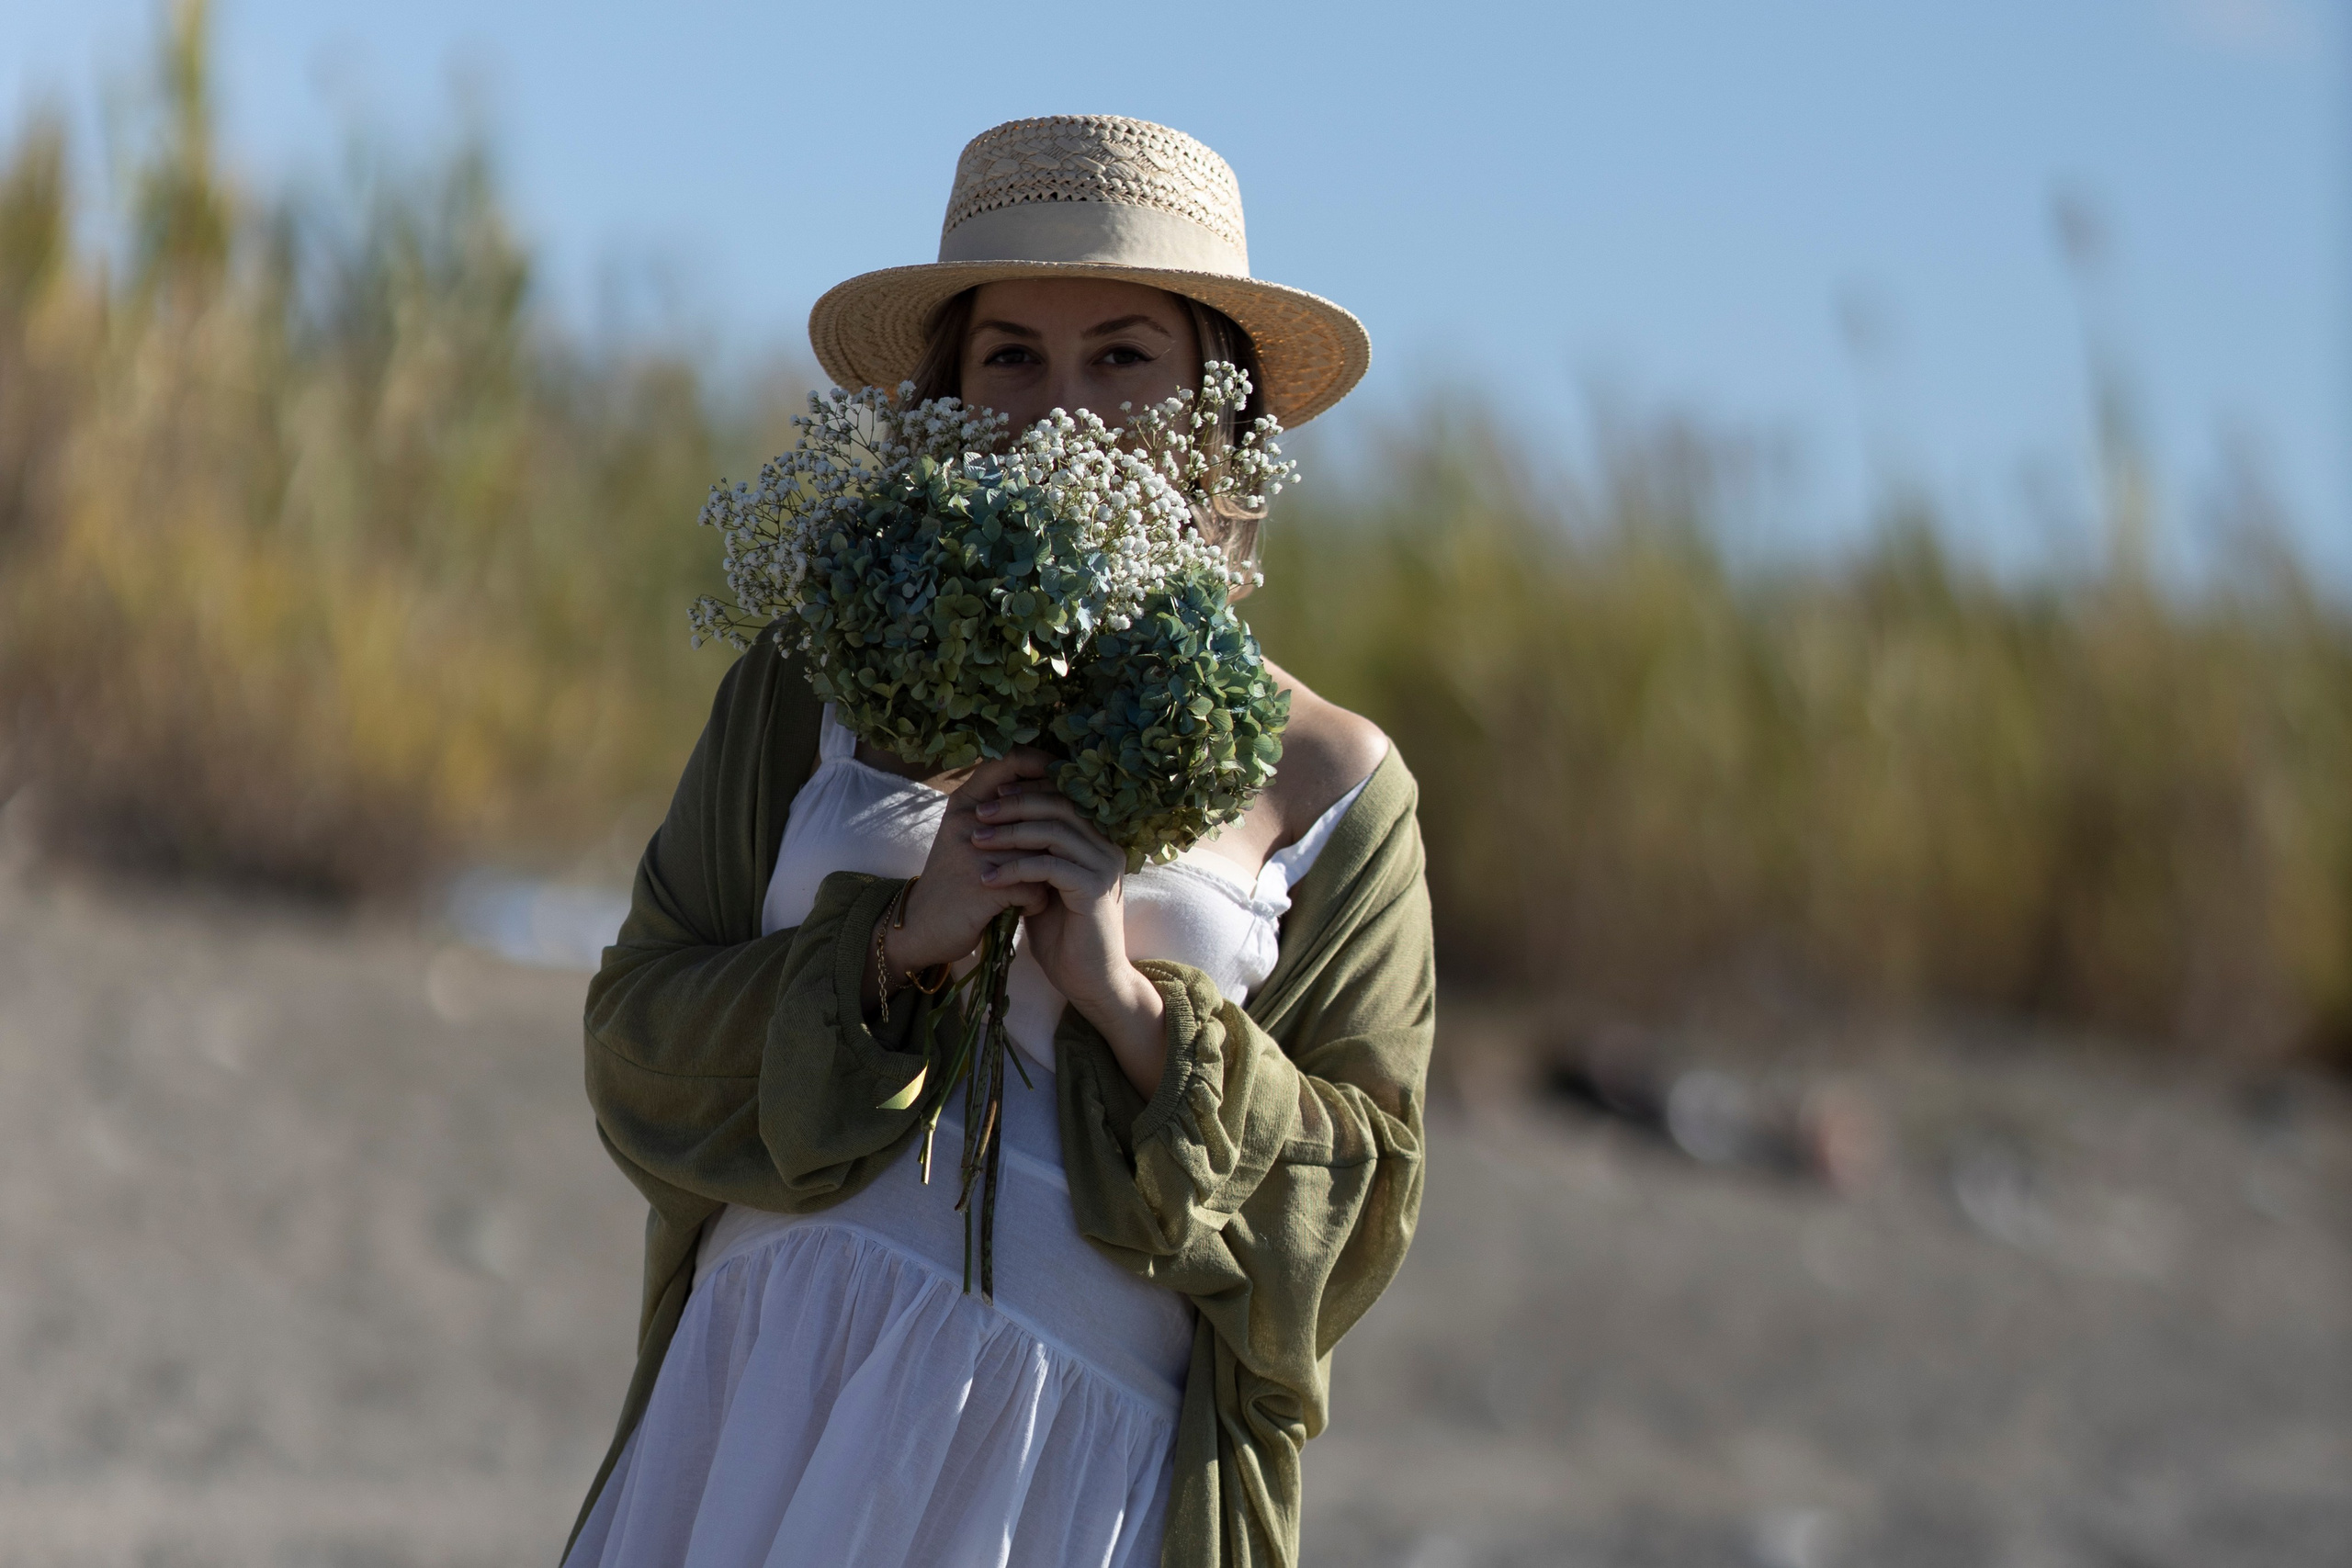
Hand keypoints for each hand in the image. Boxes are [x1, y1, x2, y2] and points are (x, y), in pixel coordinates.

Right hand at [878, 750, 1058, 981]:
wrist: (920, 928)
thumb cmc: (955, 880)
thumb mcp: (967, 835)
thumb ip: (1001, 811)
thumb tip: (1057, 789)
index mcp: (965, 802)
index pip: (1011, 760)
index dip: (1045, 765)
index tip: (1069, 782)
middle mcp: (968, 820)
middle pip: (1037, 812)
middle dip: (1053, 839)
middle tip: (1061, 856)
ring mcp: (974, 853)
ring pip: (1041, 853)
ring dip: (1047, 875)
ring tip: (1038, 887)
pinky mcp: (983, 887)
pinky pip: (1034, 888)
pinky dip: (1036, 902)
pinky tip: (1025, 908)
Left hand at [965, 759, 1167, 1095]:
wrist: (1090, 981)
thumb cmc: (1064, 938)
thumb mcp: (1043, 887)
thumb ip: (1033, 857)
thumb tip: (1000, 827)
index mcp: (1096, 842)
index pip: (1064, 798)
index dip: (1028, 791)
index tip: (992, 795)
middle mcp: (1106, 848)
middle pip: (1060, 805)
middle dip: (1015, 804)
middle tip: (980, 813)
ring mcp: (1103, 867)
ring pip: (1053, 831)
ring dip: (1009, 832)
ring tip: (975, 840)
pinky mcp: (1093, 889)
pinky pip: (1048, 866)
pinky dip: (1014, 868)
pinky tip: (988, 878)